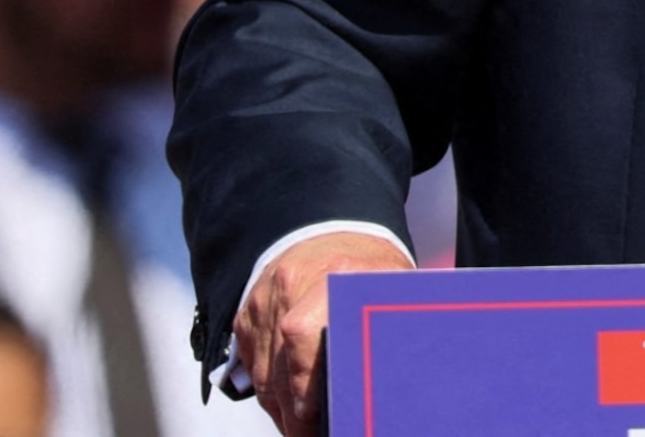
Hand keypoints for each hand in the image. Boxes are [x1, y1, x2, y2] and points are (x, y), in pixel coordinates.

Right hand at [237, 231, 413, 436]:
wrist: (333, 228)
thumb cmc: (369, 264)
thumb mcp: (392, 285)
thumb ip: (388, 323)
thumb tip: (397, 375)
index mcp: (335, 274)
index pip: (303, 338)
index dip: (306, 388)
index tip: (318, 422)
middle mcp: (292, 284)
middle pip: (281, 368)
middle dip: (295, 414)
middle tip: (312, 434)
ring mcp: (264, 299)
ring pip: (262, 373)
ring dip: (280, 407)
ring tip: (301, 427)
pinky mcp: (247, 313)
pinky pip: (250, 362)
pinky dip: (268, 388)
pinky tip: (286, 404)